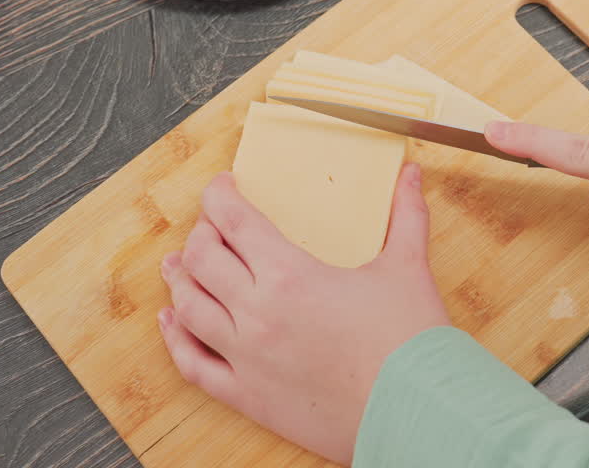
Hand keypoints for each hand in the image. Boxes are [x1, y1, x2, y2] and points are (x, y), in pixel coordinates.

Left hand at [158, 165, 449, 464]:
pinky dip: (176, 340)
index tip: (222, 187)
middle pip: (202, 259)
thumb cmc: (412, 344)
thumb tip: (411, 176)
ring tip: (178, 264)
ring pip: (189, 308)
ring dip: (179, 279)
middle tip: (211, 226)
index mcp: (290, 275)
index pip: (234, 220)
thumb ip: (407, 216)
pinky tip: (173, 322)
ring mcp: (247, 358)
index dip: (219, 195)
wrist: (415, 413)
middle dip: (201, 233)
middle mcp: (257, 313)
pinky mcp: (248, 396)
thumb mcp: (408, 268)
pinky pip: (194, 365)